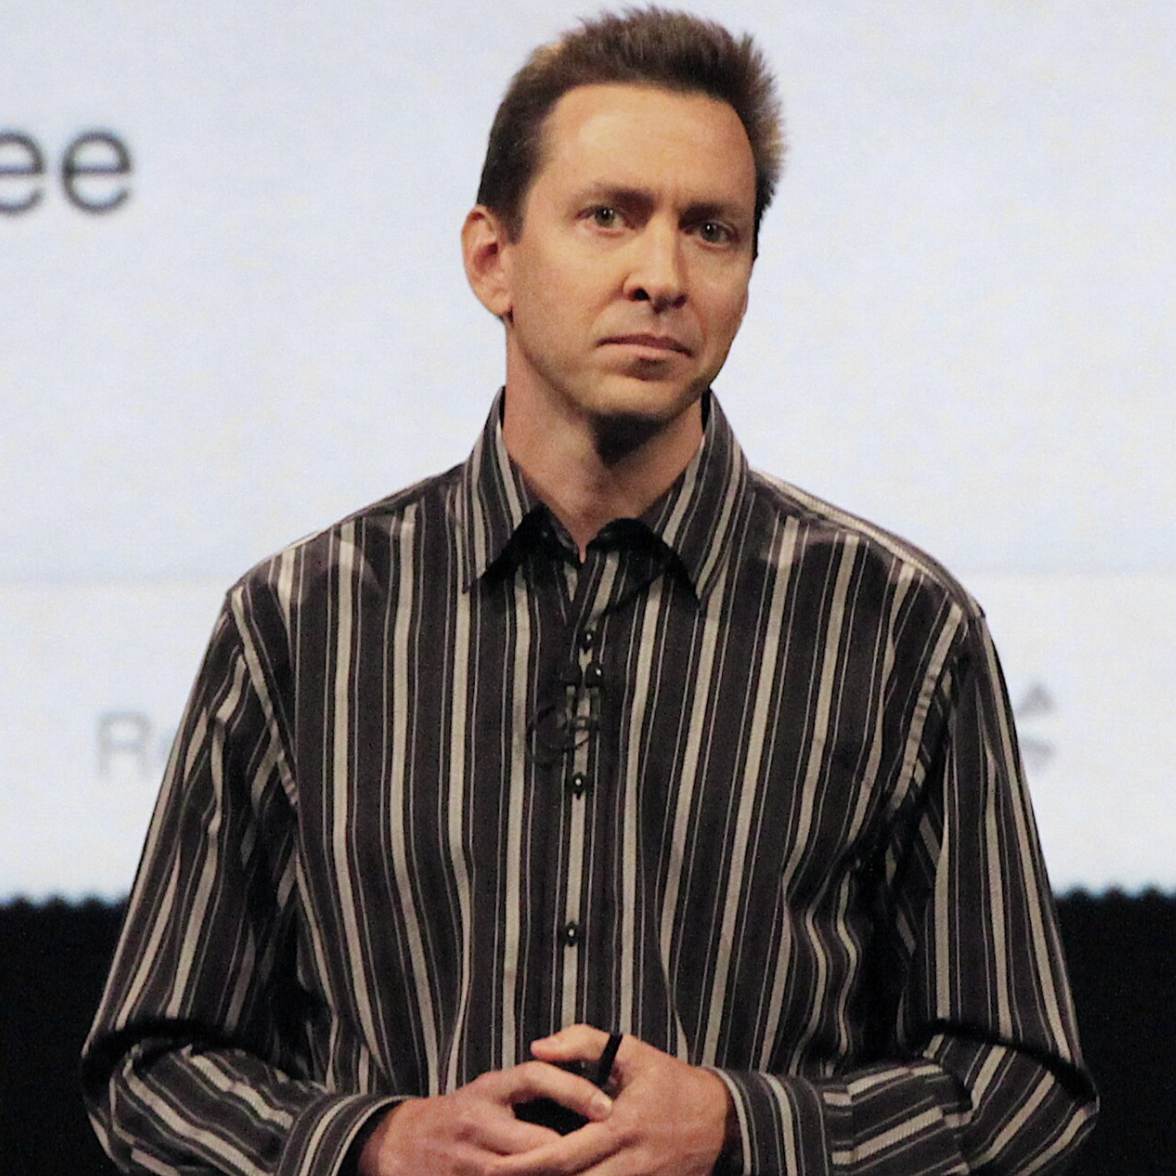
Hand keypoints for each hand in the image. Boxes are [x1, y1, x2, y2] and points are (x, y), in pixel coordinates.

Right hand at [357, 1062, 613, 1175]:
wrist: (401, 1144)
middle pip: (538, 1141)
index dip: (573, 1089)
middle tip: (608, 1153)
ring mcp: (469, 1159)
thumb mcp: (491, 1089)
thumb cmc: (463, 1112)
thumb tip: (587, 1082)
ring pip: (525, 1173)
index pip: (536, 1077)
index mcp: (490, 1088)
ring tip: (590, 1172)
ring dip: (557, 1175)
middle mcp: (479, 1120)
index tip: (607, 1106)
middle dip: (574, 1153)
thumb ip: (529, 1086)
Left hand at [503, 1025, 731, 1175]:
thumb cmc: (671, 1082)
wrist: (722, 1122)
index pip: (563, 1154)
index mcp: (620, 1126)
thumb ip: (583, 1042)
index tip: (496, 1163)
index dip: (527, 1163)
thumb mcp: (632, 1052)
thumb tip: (538, 1048)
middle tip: (493, 1175)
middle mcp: (626, 1164)